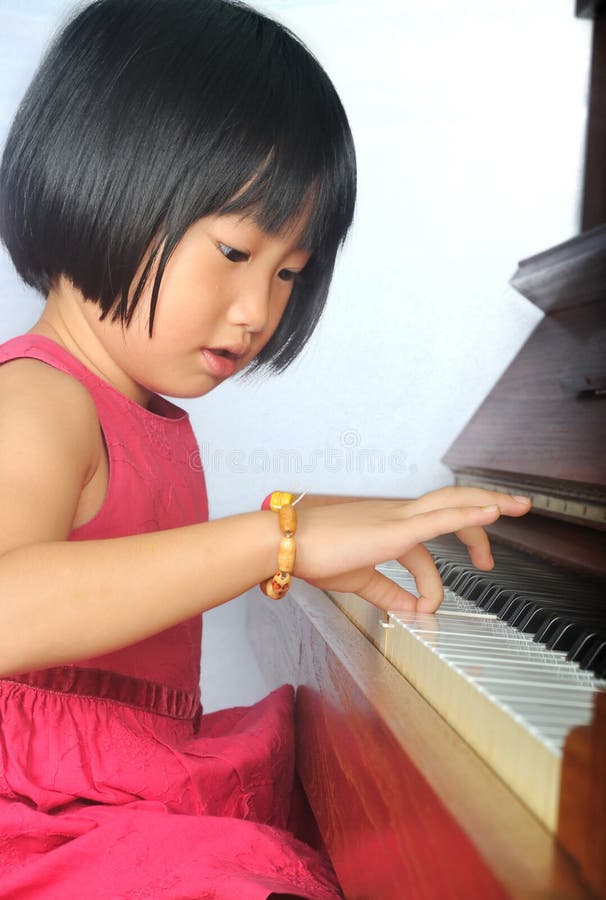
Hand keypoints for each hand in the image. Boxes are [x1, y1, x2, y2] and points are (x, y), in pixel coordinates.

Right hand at [293, 487, 530, 613]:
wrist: (285, 543)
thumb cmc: (313, 555)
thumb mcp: (359, 580)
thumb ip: (388, 595)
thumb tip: (411, 613)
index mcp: (388, 527)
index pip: (427, 549)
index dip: (435, 583)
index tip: (430, 610)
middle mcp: (396, 516)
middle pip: (451, 506)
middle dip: (485, 510)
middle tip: (512, 517)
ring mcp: (396, 518)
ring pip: (453, 503)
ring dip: (488, 504)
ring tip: (516, 507)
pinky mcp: (394, 529)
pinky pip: (440, 519)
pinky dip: (468, 516)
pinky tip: (490, 514)